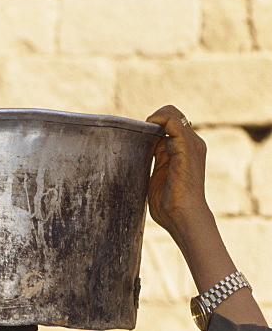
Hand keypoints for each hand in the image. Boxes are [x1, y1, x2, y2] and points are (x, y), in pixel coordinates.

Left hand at [145, 104, 209, 251]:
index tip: (138, 137)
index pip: (171, 124)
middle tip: (137, 135)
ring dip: (154, 119)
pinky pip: (173, 122)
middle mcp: (192, 143)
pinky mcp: (187, 148)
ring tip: (141, 132)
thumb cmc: (170, 204)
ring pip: (172, 114)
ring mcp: (191, 144)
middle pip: (172, 115)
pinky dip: (159, 120)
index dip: (153, 125)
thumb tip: (142, 149)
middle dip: (153, 120)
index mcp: (186, 149)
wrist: (183, 217)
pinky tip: (148, 128)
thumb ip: (156, 159)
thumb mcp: (159, 175)